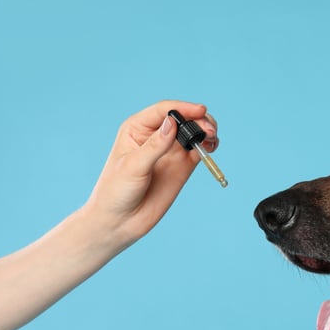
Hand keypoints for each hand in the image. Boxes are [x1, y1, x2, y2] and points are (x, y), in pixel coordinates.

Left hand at [84, 100, 218, 246]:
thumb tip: (172, 123)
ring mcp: (170, 150)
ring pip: (193, 132)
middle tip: (209, 131)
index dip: (184, 108)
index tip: (200, 111)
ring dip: (206, 130)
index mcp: (138, 128)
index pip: (164, 111)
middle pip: (183, 118)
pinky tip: (212, 147)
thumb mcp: (133, 166)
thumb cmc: (116, 191)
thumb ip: (154, 145)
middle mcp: (156, 135)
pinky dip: (208, 145)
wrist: (120, 221)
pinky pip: (198, 150)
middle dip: (199, 120)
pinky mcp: (181, 166)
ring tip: (213, 138)